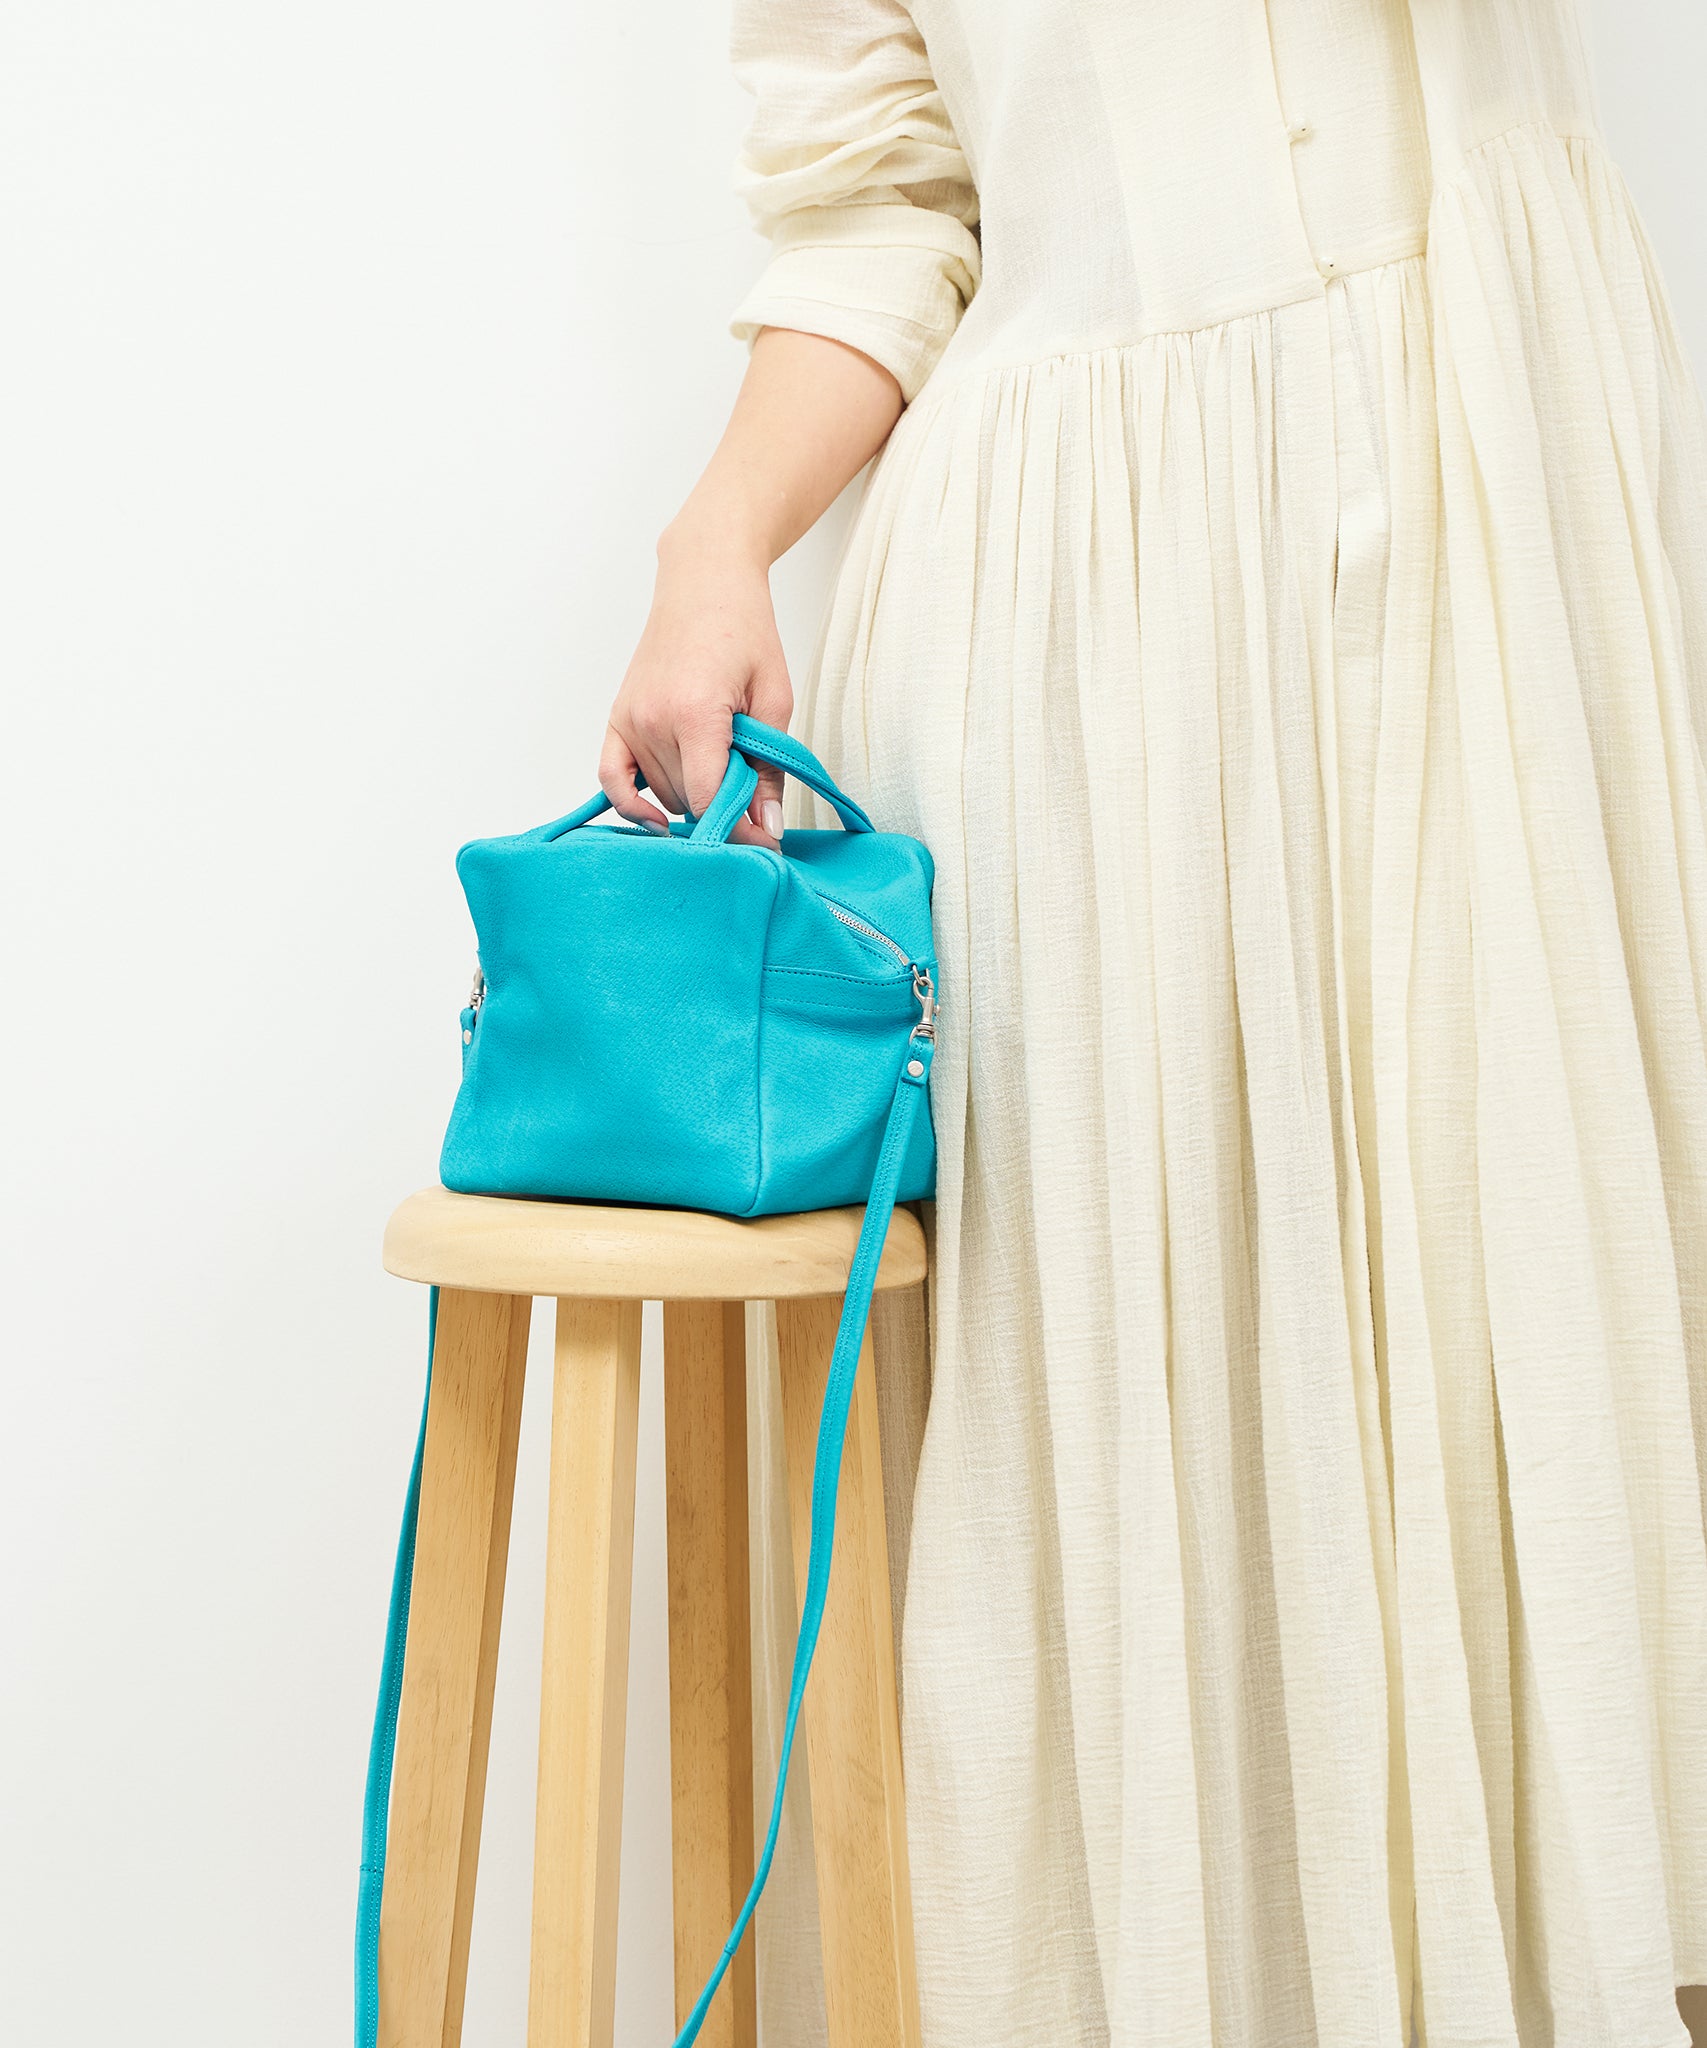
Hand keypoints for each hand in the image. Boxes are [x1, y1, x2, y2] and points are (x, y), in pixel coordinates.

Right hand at [600, 519, 790, 848]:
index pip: (709, 801)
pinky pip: (613, 781)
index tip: (765, 846)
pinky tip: (655, 820)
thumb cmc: (746, 631)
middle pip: (688, 802)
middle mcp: (652, 721)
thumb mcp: (775, 699)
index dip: (740, 833)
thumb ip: (768, 769)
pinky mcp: (617, 719)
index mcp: (695, 713)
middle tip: (754, 789)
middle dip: (725, 809)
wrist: (704, 582)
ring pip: (663, 795)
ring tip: (722, 762)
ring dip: (694, 796)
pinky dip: (632, 806)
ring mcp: (629, 720)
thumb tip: (767, 828)